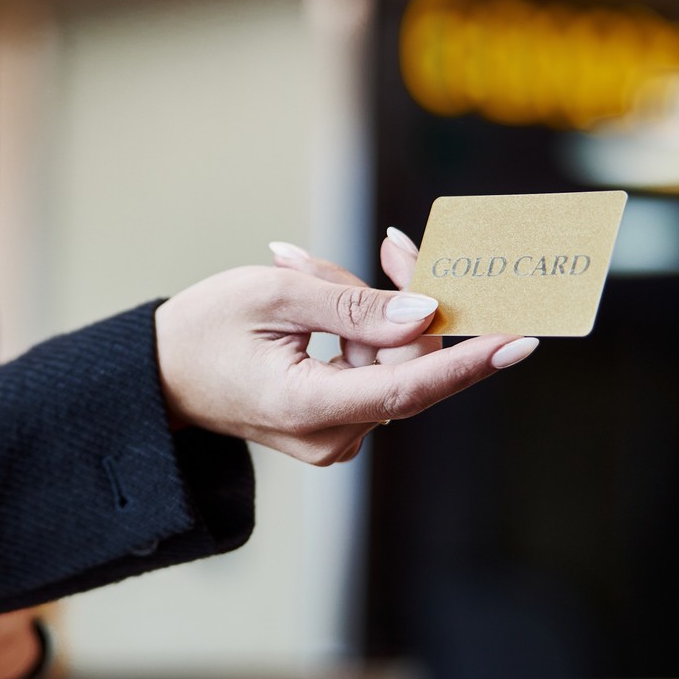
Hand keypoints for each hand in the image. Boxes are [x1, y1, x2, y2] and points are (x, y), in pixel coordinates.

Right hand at [153, 228, 537, 465]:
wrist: (158, 376)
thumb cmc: (203, 330)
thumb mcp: (275, 294)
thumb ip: (354, 304)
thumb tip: (424, 313)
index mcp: (309, 407)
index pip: (409, 387)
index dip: (469, 361)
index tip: (521, 340)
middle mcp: (330, 435)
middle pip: (407, 364)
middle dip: (405, 301)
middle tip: (392, 241)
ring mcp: (333, 436)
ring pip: (389, 361)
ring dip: (363, 308)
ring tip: (302, 270)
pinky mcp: (334, 425)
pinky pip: (368, 369)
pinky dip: (351, 329)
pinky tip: (309, 300)